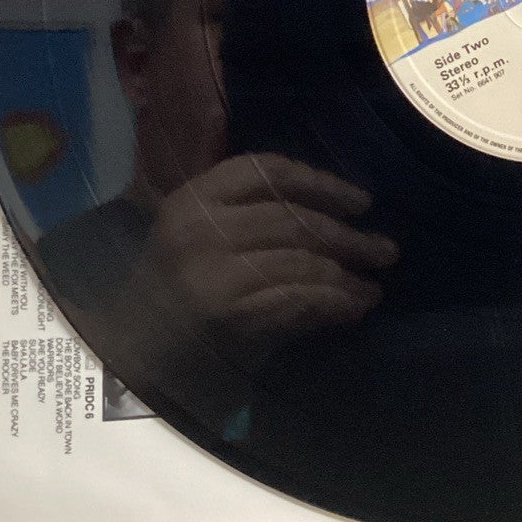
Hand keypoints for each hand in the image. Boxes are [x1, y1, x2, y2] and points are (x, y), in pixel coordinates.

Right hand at [127, 153, 396, 363]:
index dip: (320, 181)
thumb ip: (258, 214)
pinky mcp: (226, 311)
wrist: (134, 351)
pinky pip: (295, 299)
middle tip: (386, 250)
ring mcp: (211, 270)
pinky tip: (352, 308)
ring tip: (373, 287)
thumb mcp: (205, 235)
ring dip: (346, 276)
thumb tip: (342, 214)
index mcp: (194, 198)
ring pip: (300, 261)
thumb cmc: (179, 288)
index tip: (362, 201)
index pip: (267, 170)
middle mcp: (200, 228)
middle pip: (293, 218)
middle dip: (348, 236)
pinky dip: (332, 303)